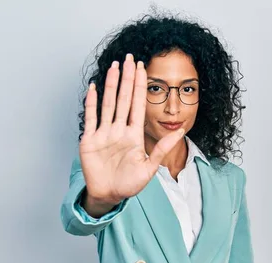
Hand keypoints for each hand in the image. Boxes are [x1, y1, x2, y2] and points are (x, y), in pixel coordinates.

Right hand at [79, 53, 184, 208]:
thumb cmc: (129, 184)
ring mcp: (104, 133)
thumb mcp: (150, 167)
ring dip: (111, 85)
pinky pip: (91, 118)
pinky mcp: (90, 140)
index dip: (141, 86)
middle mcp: (119, 130)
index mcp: (134, 135)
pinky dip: (91, 102)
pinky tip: (93, 87)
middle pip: (124, 99)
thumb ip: (163, 148)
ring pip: (108, 103)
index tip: (143, 68)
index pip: (138, 105)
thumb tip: (181, 130)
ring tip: (114, 66)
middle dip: (127, 78)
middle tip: (129, 58)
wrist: (110, 196)